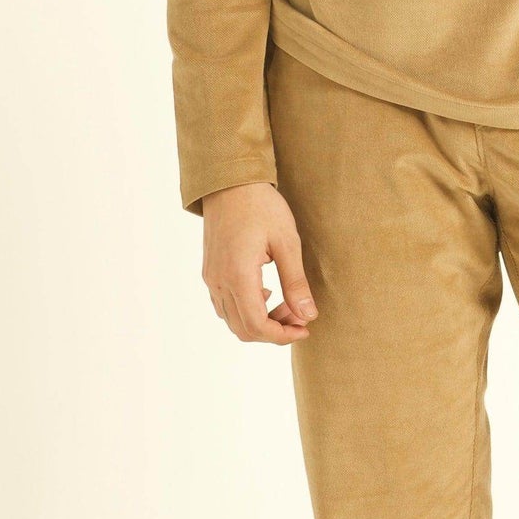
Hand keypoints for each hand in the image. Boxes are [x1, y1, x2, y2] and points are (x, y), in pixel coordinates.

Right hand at [198, 181, 318, 342]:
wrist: (230, 182)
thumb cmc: (261, 207)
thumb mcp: (287, 242)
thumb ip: (295, 282)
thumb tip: (308, 316)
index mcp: (238, 275)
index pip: (257, 325)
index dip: (282, 335)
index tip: (304, 328)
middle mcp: (219, 281)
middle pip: (243, 329)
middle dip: (274, 331)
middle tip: (299, 315)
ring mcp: (211, 277)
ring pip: (232, 320)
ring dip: (260, 321)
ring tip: (286, 303)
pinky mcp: (210, 272)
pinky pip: (224, 306)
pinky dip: (247, 310)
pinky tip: (267, 293)